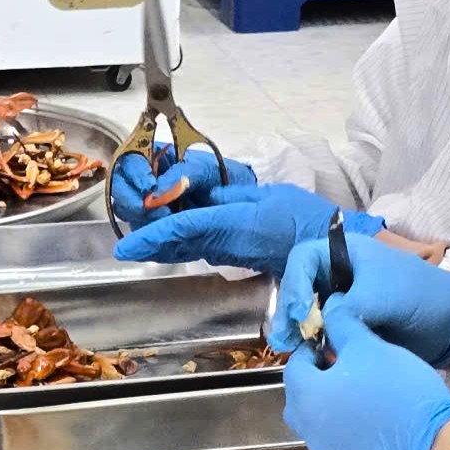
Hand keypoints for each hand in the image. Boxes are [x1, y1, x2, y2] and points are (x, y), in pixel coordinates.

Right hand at [111, 145, 254, 227]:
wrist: (243, 207)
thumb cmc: (226, 181)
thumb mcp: (209, 169)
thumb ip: (185, 173)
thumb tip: (159, 190)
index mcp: (156, 160)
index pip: (128, 160)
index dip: (132, 172)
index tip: (148, 185)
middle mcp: (146, 183)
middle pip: (119, 188)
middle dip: (132, 200)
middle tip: (156, 209)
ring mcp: (148, 208)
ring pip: (127, 214)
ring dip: (143, 219)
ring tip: (167, 221)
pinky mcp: (154, 231)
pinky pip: (141, 237)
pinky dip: (148, 239)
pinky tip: (164, 237)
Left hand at [114, 183, 384, 274]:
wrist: (326, 249)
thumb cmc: (301, 217)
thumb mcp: (261, 196)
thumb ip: (225, 194)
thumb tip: (196, 194)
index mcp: (227, 225)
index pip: (178, 229)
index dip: (149, 236)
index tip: (124, 247)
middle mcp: (220, 244)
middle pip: (172, 243)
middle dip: (145, 240)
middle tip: (123, 237)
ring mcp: (224, 253)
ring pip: (180, 248)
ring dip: (157, 242)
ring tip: (136, 232)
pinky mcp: (230, 256)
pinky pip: (194, 248)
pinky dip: (174, 242)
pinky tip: (162, 235)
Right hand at [268, 234, 449, 367]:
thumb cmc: (420, 297)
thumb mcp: (382, 296)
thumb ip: (345, 307)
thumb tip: (317, 325)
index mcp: (346, 253)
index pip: (303, 260)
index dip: (295, 284)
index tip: (302, 314)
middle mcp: (339, 274)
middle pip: (298, 287)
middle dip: (289, 312)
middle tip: (286, 340)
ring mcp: (342, 300)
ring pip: (306, 312)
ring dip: (296, 331)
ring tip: (291, 352)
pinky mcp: (347, 325)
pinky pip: (321, 332)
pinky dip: (312, 344)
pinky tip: (310, 357)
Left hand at [281, 302, 449, 449]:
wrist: (435, 446)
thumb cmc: (398, 389)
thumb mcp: (369, 346)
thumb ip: (342, 324)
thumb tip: (328, 310)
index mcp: (306, 396)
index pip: (295, 366)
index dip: (313, 351)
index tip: (335, 345)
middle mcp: (308, 430)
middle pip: (303, 397)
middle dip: (320, 380)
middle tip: (349, 369)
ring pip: (320, 423)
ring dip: (333, 407)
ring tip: (364, 395)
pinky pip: (340, 446)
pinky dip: (349, 433)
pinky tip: (376, 424)